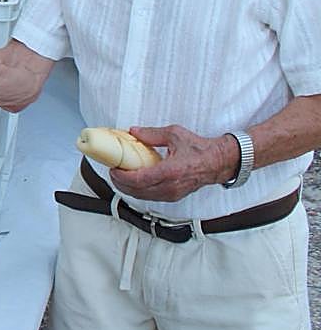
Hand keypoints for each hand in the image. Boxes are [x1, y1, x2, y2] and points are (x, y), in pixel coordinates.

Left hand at [108, 125, 235, 202]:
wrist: (217, 163)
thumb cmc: (199, 149)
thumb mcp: (174, 134)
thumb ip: (151, 134)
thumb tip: (133, 132)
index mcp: (170, 171)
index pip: (139, 180)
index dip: (122, 176)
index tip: (113, 168)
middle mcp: (170, 186)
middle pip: (137, 191)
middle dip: (120, 183)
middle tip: (112, 171)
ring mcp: (172, 194)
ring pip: (142, 196)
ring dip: (128, 188)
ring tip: (119, 176)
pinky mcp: (173, 197)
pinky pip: (150, 197)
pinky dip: (138, 191)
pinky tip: (133, 182)